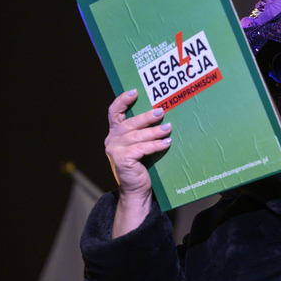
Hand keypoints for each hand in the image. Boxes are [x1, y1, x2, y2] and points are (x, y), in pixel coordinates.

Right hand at [105, 89, 171, 236]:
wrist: (137, 189)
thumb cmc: (142, 164)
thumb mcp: (140, 144)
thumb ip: (143, 131)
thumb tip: (162, 113)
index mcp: (115, 132)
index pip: (114, 112)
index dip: (122, 100)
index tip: (135, 92)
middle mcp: (112, 139)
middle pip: (129, 123)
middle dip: (146, 117)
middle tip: (161, 112)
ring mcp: (114, 150)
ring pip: (136, 136)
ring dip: (154, 131)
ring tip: (168, 128)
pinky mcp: (121, 160)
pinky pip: (141, 149)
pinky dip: (155, 145)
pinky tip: (166, 143)